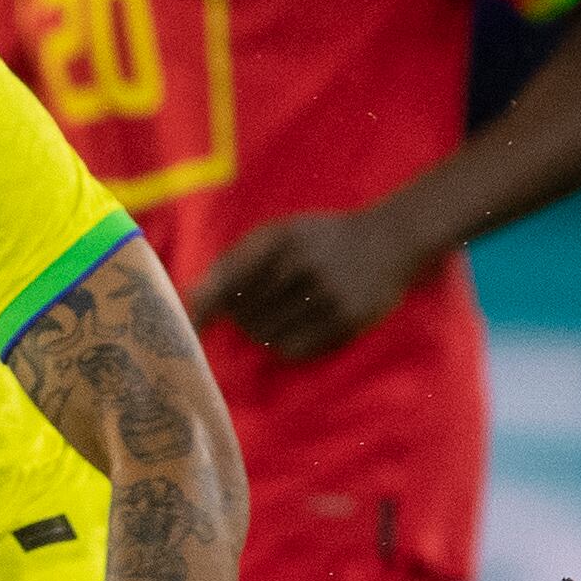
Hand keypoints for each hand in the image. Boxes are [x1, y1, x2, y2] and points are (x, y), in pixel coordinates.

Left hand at [188, 204, 425, 361]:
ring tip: (280, 316)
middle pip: (244, 313)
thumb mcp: (282, 233)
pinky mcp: (346, 319)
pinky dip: (285, 345)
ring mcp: (326, 293)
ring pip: (267, 334)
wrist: (390, 240)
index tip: (189, 329)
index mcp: (280, 239)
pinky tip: (295, 328)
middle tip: (253, 311)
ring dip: (263, 333)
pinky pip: (296, 348)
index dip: (204, 309)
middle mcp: (302, 264)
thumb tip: (193, 299)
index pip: (228, 281)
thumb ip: (238, 259)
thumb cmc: (322, 239)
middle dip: (240, 318)